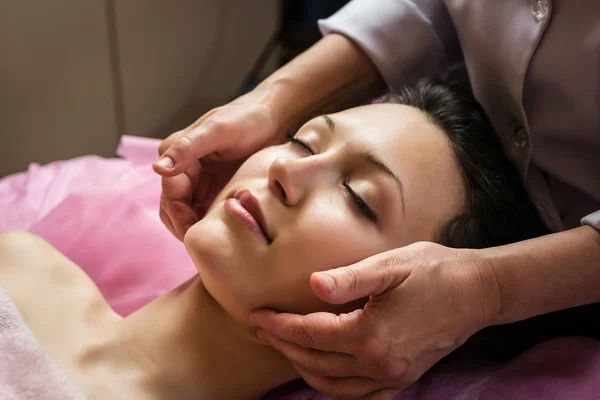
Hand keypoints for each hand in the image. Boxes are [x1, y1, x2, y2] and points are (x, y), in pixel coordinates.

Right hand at [153, 93, 283, 239]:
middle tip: (206, 245)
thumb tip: (158, 168)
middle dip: (184, 227)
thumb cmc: (247, 118)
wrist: (273, 117)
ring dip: (196, 228)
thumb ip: (188, 147)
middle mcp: (183, 168)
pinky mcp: (214, 188)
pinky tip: (226, 233)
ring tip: (217, 243)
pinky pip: (205, 213)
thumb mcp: (219, 130)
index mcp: (176, 153)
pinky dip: (210, 225)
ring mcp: (199, 180)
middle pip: (172, 208)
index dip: (179, 217)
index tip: (195, 235)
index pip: (169, 194)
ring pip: (186, 214)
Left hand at [250, 242, 499, 398]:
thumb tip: (313, 284)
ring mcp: (393, 375)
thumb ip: (349, 278)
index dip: (279, 326)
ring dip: (304, 368)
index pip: (310, 334)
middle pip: (316, 362)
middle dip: (284, 346)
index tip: (256, 316)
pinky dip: (334, 387)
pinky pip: (360, 395)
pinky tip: (325, 372)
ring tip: (286, 347)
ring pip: (334, 386)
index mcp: (371, 335)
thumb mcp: (390, 265)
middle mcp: (379, 363)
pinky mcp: (404, 378)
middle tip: (263, 329)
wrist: (479, 291)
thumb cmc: (434, 271)